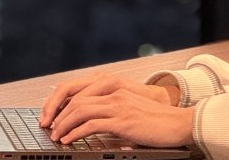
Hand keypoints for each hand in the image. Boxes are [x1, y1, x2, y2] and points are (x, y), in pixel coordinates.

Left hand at [40, 73, 173, 126]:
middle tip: (48, 126)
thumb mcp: (132, 111)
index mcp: (117, 88)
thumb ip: (114, 114)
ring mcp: (119, 106)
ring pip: (80, 110)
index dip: (62, 102)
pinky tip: (68, 140)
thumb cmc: (158, 121)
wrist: (180, 123)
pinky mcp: (123, 121)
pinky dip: (75, 132)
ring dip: (63, 124)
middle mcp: (115, 93)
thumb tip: (93, 126)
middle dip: (57, 113)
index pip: (80, 90)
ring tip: (55, 135)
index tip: (52, 115)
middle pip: (75, 98)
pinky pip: (91, 124)